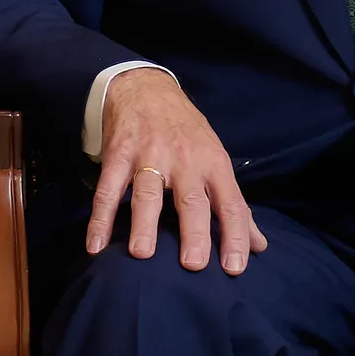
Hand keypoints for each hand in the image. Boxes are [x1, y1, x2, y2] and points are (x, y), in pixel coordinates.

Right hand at [90, 70, 267, 273]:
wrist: (146, 88)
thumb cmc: (187, 132)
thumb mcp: (216, 160)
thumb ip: (234, 204)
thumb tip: (259, 246)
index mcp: (214, 164)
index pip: (231, 204)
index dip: (235, 235)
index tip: (235, 267)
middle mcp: (185, 161)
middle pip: (191, 200)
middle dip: (194, 232)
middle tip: (193, 264)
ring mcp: (149, 157)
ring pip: (147, 194)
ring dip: (144, 224)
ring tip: (141, 254)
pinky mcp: (118, 155)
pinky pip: (107, 190)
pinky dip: (100, 218)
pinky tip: (95, 244)